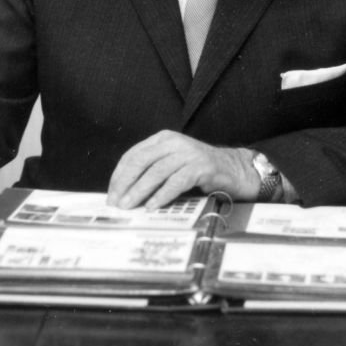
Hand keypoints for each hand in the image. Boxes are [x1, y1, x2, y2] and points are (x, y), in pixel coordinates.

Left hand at [107, 130, 259, 208]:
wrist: (233, 170)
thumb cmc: (199, 171)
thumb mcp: (172, 164)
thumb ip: (151, 171)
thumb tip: (124, 193)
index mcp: (163, 139)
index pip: (133, 155)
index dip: (119, 175)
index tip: (111, 194)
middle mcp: (175, 142)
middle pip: (142, 161)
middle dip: (125, 183)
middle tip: (117, 203)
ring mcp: (189, 153)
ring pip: (157, 171)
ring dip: (140, 191)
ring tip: (130, 206)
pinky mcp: (202, 166)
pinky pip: (177, 181)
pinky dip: (162, 195)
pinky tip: (153, 206)